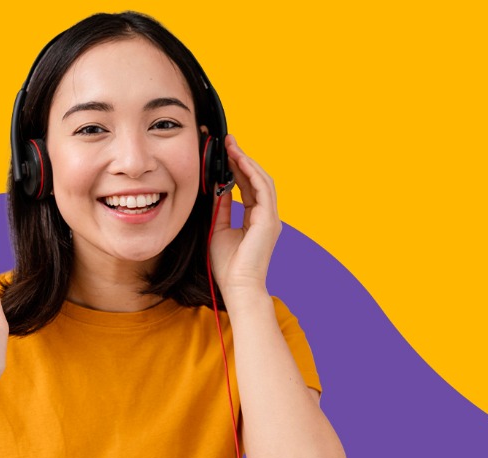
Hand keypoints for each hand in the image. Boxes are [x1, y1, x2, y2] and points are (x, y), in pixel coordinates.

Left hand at [208, 135, 281, 292]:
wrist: (237, 286)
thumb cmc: (228, 265)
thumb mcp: (218, 229)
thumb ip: (221, 208)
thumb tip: (217, 188)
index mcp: (256, 218)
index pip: (248, 186)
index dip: (238, 168)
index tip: (226, 153)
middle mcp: (266, 215)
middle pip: (257, 179)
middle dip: (242, 159)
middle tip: (229, 142)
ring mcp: (270, 217)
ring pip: (262, 180)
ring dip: (247, 161)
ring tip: (232, 146)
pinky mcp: (268, 220)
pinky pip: (262, 189)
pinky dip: (251, 173)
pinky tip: (239, 161)